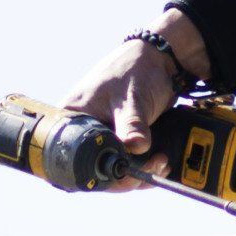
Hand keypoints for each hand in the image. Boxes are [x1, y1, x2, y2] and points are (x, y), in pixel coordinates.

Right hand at [60, 12, 209, 191]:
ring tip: (160, 161)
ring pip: (114, 169)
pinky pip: (128, 161)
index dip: (97, 175)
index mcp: (73, 119)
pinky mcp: (121, 139)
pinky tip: (160, 160)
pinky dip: (144, 166)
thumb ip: (132, 124)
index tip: (124, 176)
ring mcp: (104, 136)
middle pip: (96, 170)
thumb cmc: (137, 68)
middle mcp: (84, 131)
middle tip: (151, 168)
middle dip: (125, 176)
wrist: (161, 59)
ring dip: (139, 173)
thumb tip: (135, 149)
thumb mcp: (132, 98)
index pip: (75, 160)